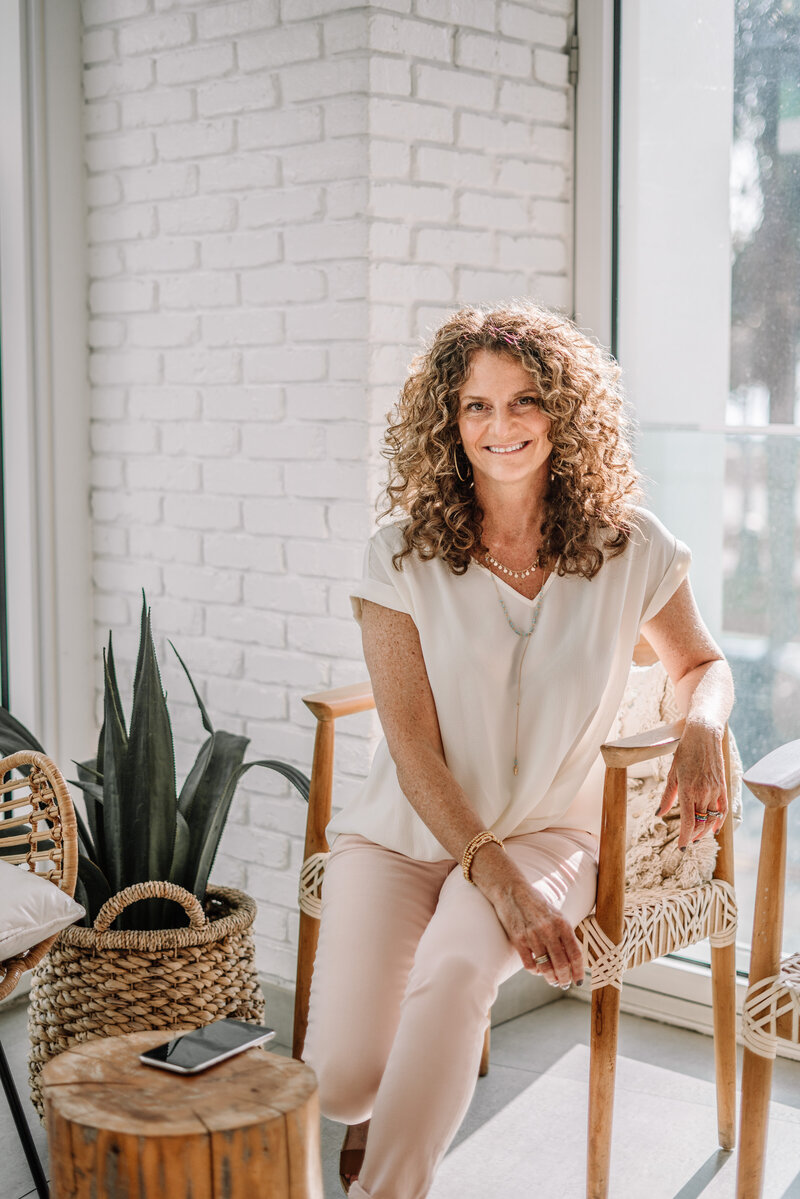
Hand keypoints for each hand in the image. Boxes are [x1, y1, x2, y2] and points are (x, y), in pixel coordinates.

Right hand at [472, 848, 583, 987]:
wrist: (512, 891)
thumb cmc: (536, 903)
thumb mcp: (556, 915)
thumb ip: (565, 934)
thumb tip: (573, 957)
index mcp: (562, 924)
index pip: (575, 954)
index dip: (578, 971)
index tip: (578, 981)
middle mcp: (549, 930)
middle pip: (561, 964)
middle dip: (564, 978)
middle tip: (564, 984)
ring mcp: (533, 936)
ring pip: (545, 967)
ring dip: (550, 978)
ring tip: (552, 980)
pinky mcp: (518, 940)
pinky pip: (529, 964)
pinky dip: (535, 971)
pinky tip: (537, 970)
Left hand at [657, 719, 726, 848]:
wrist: (704, 736)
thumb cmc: (684, 753)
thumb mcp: (672, 774)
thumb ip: (666, 797)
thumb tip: (658, 814)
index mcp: (687, 790)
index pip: (688, 822)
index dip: (684, 838)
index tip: (681, 848)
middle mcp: (703, 793)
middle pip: (699, 823)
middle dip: (693, 835)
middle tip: (686, 841)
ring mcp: (715, 790)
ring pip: (711, 819)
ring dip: (704, 830)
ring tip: (697, 836)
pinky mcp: (723, 786)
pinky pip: (723, 809)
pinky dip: (720, 821)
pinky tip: (715, 829)